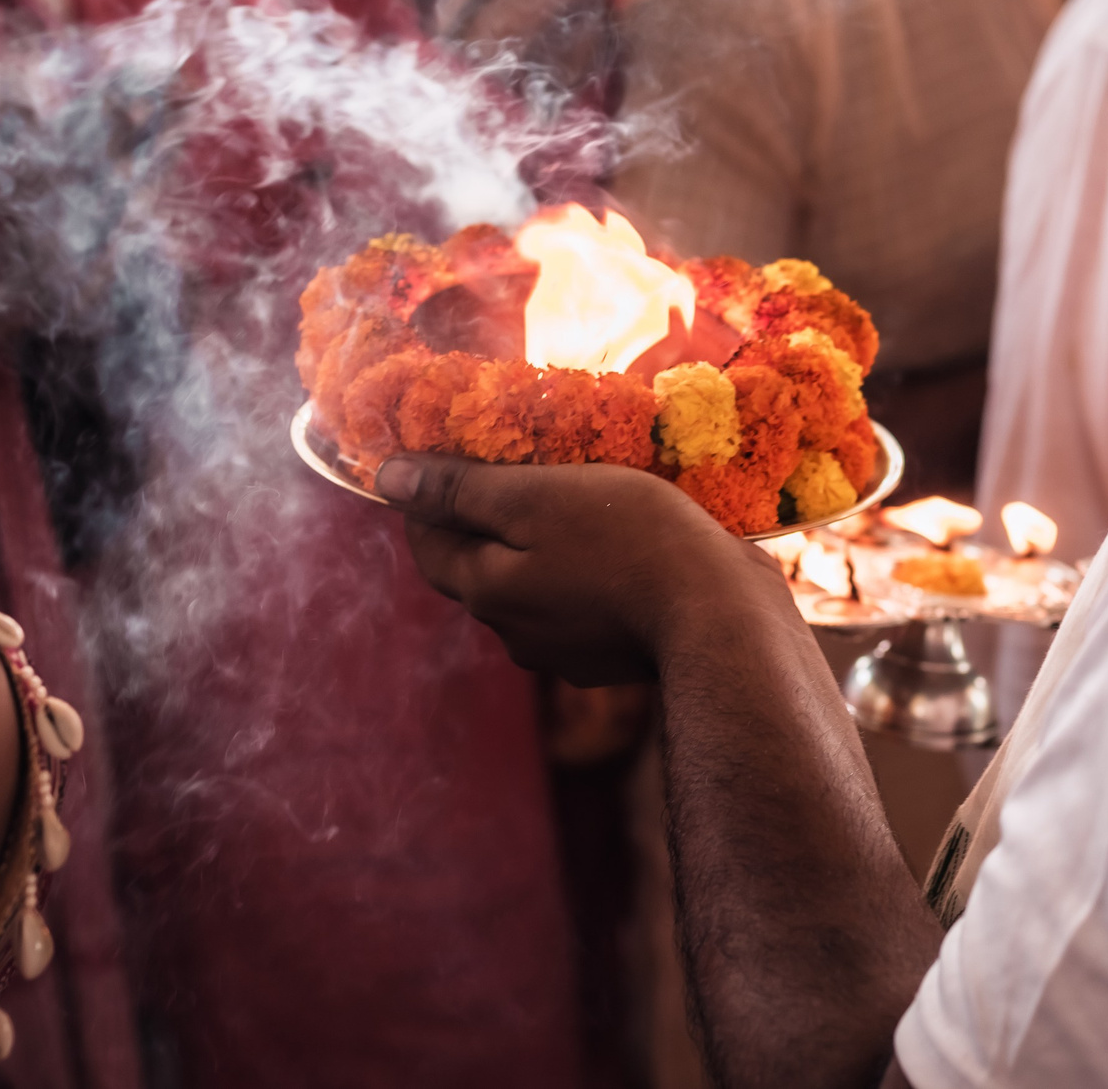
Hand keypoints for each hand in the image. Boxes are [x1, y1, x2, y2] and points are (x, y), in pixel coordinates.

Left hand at [378, 453, 788, 685]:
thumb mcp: (537, 496)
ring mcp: (564, 651)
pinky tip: (621, 542)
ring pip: (533, 586)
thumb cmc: (629, 539)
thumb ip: (461, 489)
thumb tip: (387, 478)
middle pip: (480, 565)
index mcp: (485, 590)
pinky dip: (586, 571)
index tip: (457, 452)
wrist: (721, 614)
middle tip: (525, 465)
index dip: (429, 496)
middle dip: (490, 518)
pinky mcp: (612, 655)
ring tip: (581, 498)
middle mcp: (514, 631)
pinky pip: (580, 604)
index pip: (427, 543)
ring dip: (542, 546)